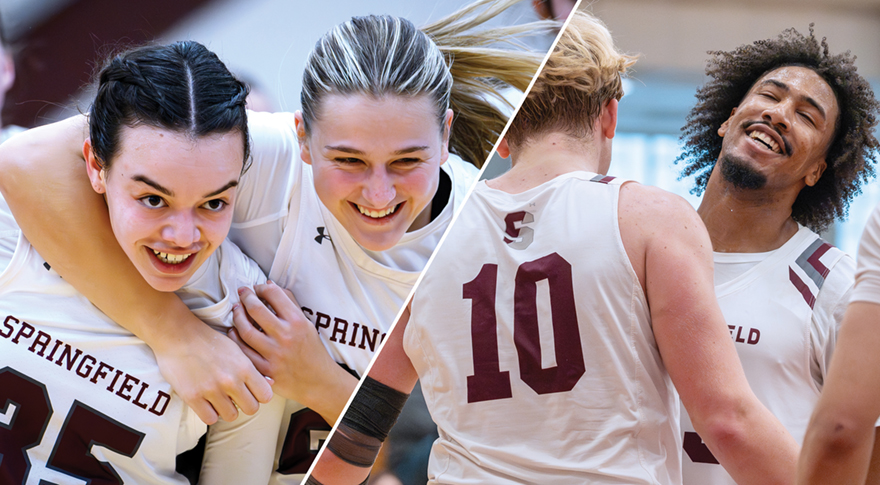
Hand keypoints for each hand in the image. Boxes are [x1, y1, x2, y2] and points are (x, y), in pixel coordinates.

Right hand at [154, 321, 273, 424]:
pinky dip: (209, 413)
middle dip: (245, 404)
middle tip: (236, 397)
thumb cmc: (209, 340)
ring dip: (226, 409)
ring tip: (219, 399)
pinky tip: (206, 402)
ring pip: (231, 416)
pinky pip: (210, 419)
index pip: (266, 396)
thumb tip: (270, 383)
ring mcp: (212, 390)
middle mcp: (231, 381)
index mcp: (244, 367)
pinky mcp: (193, 397)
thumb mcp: (236, 349)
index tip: (252, 391)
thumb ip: (253, 368)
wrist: (177, 334)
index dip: (260, 395)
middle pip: (252, 409)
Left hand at [230, 281, 356, 424]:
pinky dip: (235, 338)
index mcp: (298, 322)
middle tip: (242, 293)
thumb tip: (269, 284)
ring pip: (245, 330)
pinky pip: (243, 351)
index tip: (257, 288)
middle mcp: (286, 336)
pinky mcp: (265, 371)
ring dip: (237, 316)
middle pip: (255, 309)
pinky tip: (235, 332)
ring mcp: (274, 354)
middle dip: (245, 297)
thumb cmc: (312, 350)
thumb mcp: (307, 324)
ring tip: (236, 310)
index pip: (274, 294)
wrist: (318, 381)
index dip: (262, 287)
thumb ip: (289, 303)